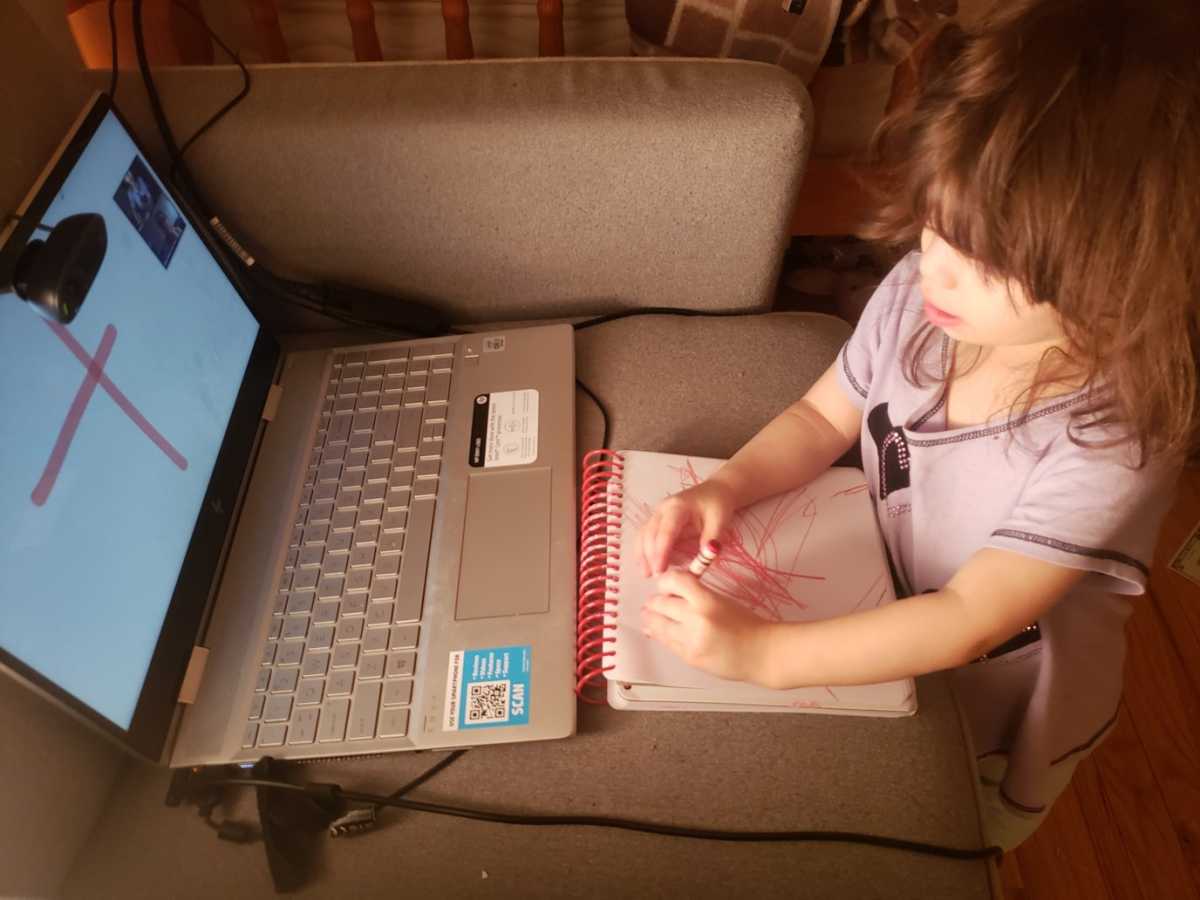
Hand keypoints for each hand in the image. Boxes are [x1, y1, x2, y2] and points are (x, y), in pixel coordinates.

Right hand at [637, 480, 737, 576]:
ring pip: (642, 534)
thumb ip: (711, 541)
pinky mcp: (656, 520)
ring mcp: (657, 513)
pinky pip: (644, 535)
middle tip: (655, 577)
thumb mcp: (720, 522)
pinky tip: (644, 565)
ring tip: (646, 574)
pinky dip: (642, 550)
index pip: (665, 531)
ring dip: (642, 555)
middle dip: (650, 556)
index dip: (661, 552)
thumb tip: (704, 562)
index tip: (660, 571)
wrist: (715, 491)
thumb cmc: (718, 506)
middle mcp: (662, 509)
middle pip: (649, 533)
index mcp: (678, 507)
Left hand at [641, 569, 770, 684]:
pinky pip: (666, 643)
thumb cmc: (747, 624)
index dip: (665, 581)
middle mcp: (695, 619)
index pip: (674, 581)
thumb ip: (696, 595)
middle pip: (659, 603)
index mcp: (706, 600)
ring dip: (651, 619)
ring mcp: (690, 641)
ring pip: (656, 625)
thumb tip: (669, 593)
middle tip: (654, 602)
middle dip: (654, 602)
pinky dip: (660, 635)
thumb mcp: (721, 600)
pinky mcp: (689, 658)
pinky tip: (658, 632)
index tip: (666, 585)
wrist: (762, 653)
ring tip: (649, 616)